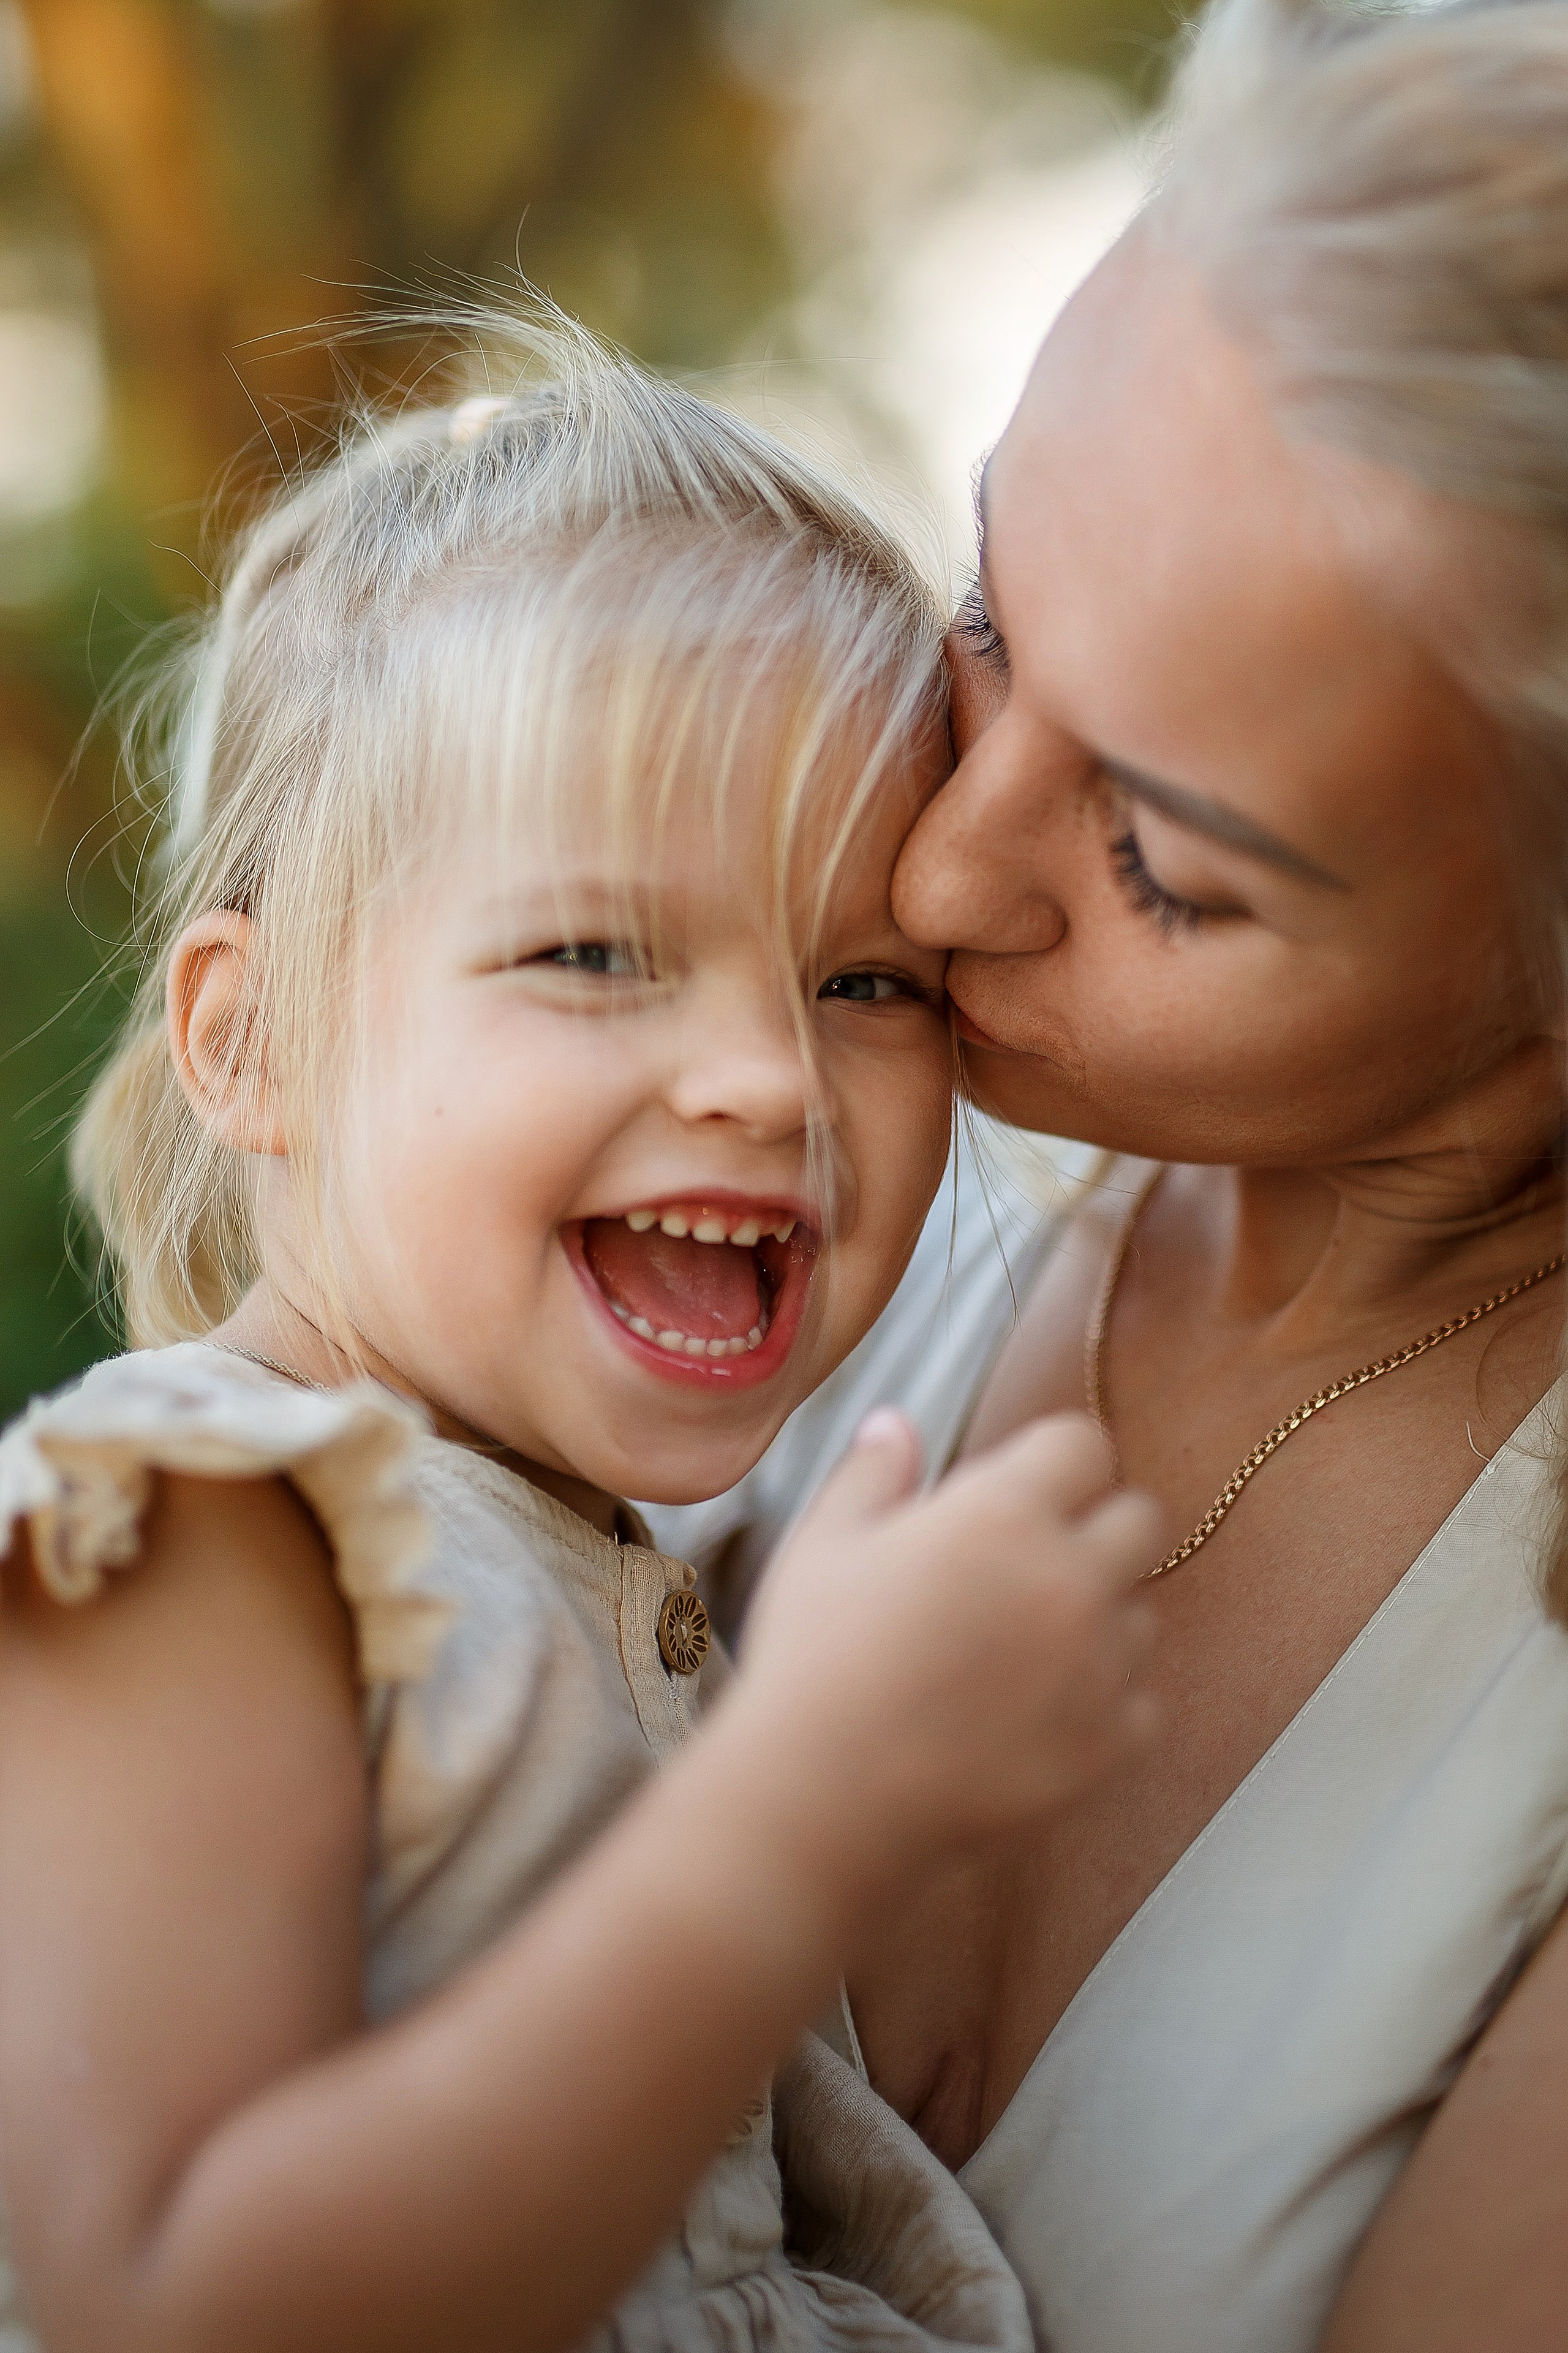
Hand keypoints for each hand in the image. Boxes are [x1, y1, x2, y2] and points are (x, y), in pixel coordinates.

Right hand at [735, 1408, 1160, 1890]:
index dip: (1052, 1459)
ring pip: (1143, 1611)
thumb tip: (898, 1424)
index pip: (1082, 1443)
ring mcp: (1099, 1665)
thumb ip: (873, 1472)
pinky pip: (1141, 1699)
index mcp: (1001, 1514)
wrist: (822, 1801)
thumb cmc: (813, 1663)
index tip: (1023, 1485)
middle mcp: (1069, 1579)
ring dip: (1101, 1616)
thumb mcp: (823, 1544)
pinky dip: (1103, 1700)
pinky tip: (1034, 1710)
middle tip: (1035, 1560)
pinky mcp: (1110, 1743)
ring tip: (1022, 1647)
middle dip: (1098, 1525)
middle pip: (1142, 1517)